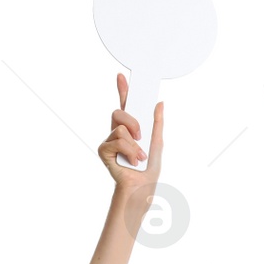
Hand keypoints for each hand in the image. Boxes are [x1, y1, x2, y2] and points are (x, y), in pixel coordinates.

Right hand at [98, 73, 163, 193]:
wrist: (142, 186)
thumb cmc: (149, 168)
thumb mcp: (157, 141)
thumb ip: (157, 122)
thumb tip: (159, 103)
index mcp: (131, 128)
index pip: (126, 105)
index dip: (123, 90)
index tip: (121, 77)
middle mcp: (118, 132)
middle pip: (119, 113)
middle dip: (133, 122)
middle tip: (140, 135)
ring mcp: (109, 141)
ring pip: (120, 128)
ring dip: (134, 144)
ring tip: (140, 156)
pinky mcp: (103, 150)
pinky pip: (116, 141)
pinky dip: (129, 151)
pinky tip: (133, 160)